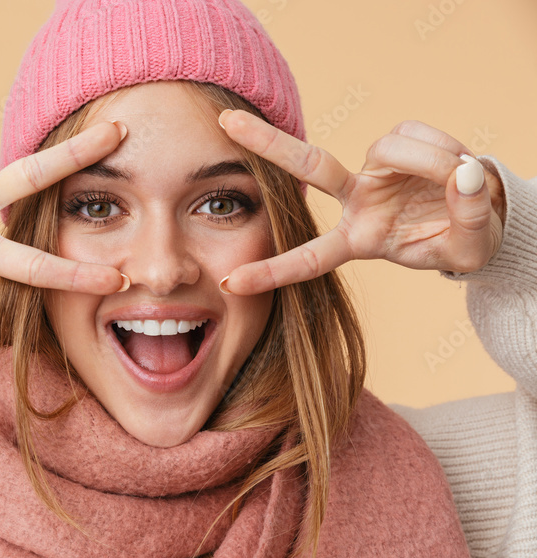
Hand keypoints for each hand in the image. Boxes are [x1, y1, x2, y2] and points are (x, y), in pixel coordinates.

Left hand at [217, 110, 505, 294]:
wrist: (483, 215)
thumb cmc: (463, 241)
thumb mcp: (469, 248)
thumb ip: (469, 218)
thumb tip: (463, 177)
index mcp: (359, 240)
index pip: (310, 257)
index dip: (272, 272)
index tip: (230, 283)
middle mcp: (357, 201)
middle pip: (310, 167)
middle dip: (268, 143)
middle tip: (226, 122)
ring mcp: (374, 169)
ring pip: (389, 149)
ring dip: (431, 162)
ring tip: (460, 181)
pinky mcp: (396, 141)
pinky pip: (415, 134)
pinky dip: (445, 147)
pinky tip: (458, 165)